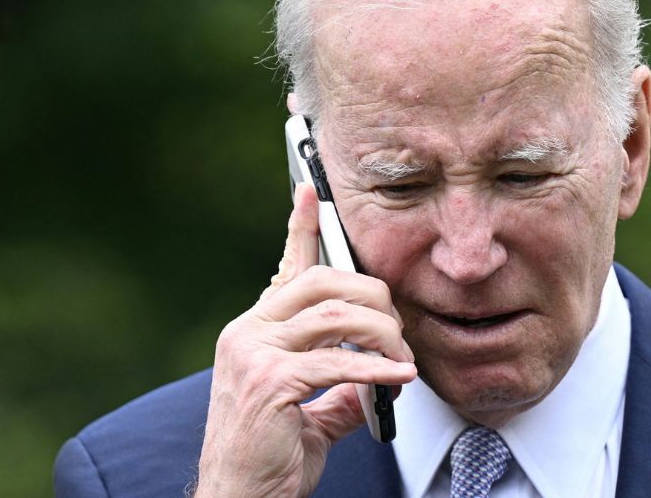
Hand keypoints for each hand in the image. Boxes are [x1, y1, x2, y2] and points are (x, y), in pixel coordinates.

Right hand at [194, 183, 416, 496]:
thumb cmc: (266, 459)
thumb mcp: (306, 411)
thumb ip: (336, 386)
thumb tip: (374, 376)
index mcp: (254, 331)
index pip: (285, 267)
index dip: (301, 227)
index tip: (311, 191)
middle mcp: (247, 332)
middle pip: (323, 281)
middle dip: (373, 296)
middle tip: (399, 327)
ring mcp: (254, 354)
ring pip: (335, 314)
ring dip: (382, 334)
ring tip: (402, 359)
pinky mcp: (269, 382)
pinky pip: (339, 363)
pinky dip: (377, 369)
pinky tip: (399, 379)